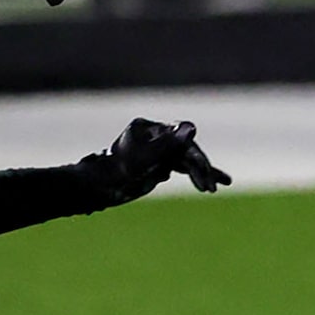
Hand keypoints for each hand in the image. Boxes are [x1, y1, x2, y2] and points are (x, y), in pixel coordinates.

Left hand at [82, 119, 233, 203]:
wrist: (100, 187)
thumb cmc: (118, 169)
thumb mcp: (145, 157)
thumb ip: (169, 143)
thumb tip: (191, 126)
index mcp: (150, 128)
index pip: (180, 140)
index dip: (195, 156)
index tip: (204, 171)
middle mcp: (156, 137)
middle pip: (185, 150)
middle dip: (199, 169)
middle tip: (210, 186)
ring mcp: (158, 151)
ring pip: (186, 160)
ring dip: (201, 173)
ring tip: (214, 188)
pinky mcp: (159, 164)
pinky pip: (181, 168)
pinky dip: (194, 176)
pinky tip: (207, 186)